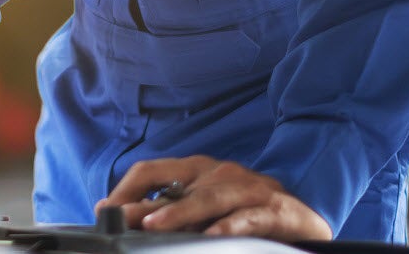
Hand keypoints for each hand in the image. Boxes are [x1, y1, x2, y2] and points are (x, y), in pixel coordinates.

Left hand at [96, 155, 331, 241]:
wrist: (304, 216)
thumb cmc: (246, 211)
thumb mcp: (204, 208)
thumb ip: (171, 211)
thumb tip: (130, 223)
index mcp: (197, 171)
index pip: (151, 171)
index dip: (126, 190)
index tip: (104, 210)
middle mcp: (219, 173)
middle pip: (175, 186)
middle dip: (145, 205)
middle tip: (120, 219)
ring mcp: (247, 188)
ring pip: (209, 198)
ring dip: (180, 213)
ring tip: (155, 225)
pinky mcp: (272, 209)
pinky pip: (247, 217)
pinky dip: (228, 226)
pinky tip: (212, 237)